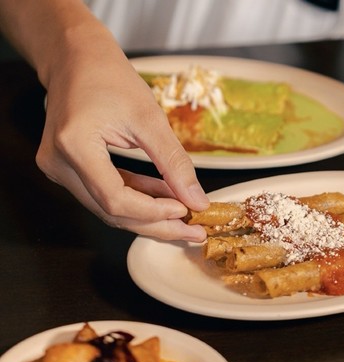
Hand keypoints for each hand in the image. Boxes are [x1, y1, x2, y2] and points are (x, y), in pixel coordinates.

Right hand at [36, 51, 208, 241]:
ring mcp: (59, 169)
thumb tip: (196, 200)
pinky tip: (163, 198)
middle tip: (192, 231)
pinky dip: (136, 198)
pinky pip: (105, 193)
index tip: (185, 211)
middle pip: (111, 212)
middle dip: (156, 224)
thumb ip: (174, 163)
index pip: (115, 199)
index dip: (153, 212)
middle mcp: (58, 164)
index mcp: (74, 145)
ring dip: (148, 214)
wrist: (77, 58)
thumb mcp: (149, 118)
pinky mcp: (68, 169)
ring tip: (183, 215)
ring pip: (109, 208)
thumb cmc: (109, 77)